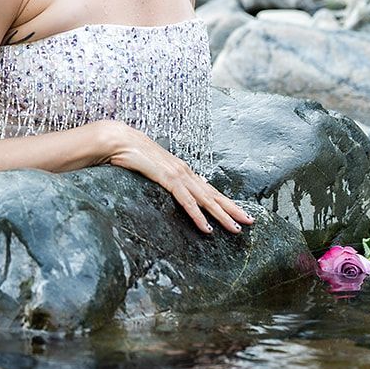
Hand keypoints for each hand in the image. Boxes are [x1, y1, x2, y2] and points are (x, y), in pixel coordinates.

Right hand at [100, 121, 255, 236]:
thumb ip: (164, 177)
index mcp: (182, 171)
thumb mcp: (152, 168)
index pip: (208, 189)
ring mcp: (178, 175)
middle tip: (251, 221)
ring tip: (236, 229)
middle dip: (233, 209)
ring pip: (205, 200)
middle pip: (213, 194)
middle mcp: (185, 172)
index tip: (238, 212)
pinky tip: (207, 228)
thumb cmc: (132, 153)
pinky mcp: (168, 179)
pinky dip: (198, 215)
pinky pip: (186, 201)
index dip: (224, 201)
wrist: (118, 139)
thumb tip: (176, 186)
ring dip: (222, 216)